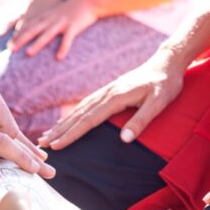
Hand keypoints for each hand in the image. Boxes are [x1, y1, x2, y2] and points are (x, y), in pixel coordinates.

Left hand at [10, 0, 99, 59]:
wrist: (90, 0)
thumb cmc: (73, 8)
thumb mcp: (56, 12)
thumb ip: (46, 20)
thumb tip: (38, 30)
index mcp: (46, 16)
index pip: (28, 26)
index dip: (17, 35)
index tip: (7, 44)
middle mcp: (51, 19)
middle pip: (33, 30)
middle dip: (21, 40)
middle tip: (10, 50)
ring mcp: (62, 22)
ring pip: (47, 34)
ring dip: (37, 44)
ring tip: (28, 54)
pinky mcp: (74, 26)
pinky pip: (67, 39)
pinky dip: (63, 48)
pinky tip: (59, 58)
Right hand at [39, 48, 184, 148]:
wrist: (166, 64)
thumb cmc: (165, 84)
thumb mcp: (159, 103)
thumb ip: (141, 120)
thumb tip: (125, 140)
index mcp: (116, 97)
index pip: (89, 119)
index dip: (72, 134)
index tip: (57, 145)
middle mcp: (106, 94)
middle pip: (78, 115)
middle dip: (59, 131)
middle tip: (42, 145)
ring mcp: (106, 92)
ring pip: (79, 110)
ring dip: (62, 124)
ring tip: (47, 136)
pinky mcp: (109, 92)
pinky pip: (86, 106)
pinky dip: (73, 116)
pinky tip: (67, 122)